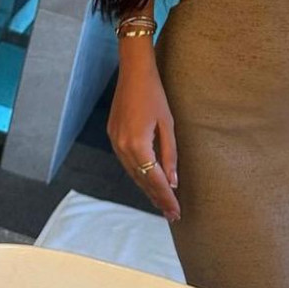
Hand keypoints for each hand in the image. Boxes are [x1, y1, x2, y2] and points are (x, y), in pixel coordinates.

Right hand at [107, 54, 180, 222]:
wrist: (133, 73)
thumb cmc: (155, 95)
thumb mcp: (168, 124)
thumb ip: (170, 155)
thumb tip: (173, 182)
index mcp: (138, 145)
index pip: (155, 180)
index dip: (166, 198)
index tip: (175, 213)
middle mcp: (122, 148)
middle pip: (141, 181)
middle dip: (157, 198)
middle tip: (171, 214)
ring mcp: (115, 142)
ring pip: (132, 174)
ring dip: (147, 189)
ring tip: (161, 202)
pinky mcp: (112, 136)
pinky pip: (126, 163)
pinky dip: (138, 174)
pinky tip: (147, 180)